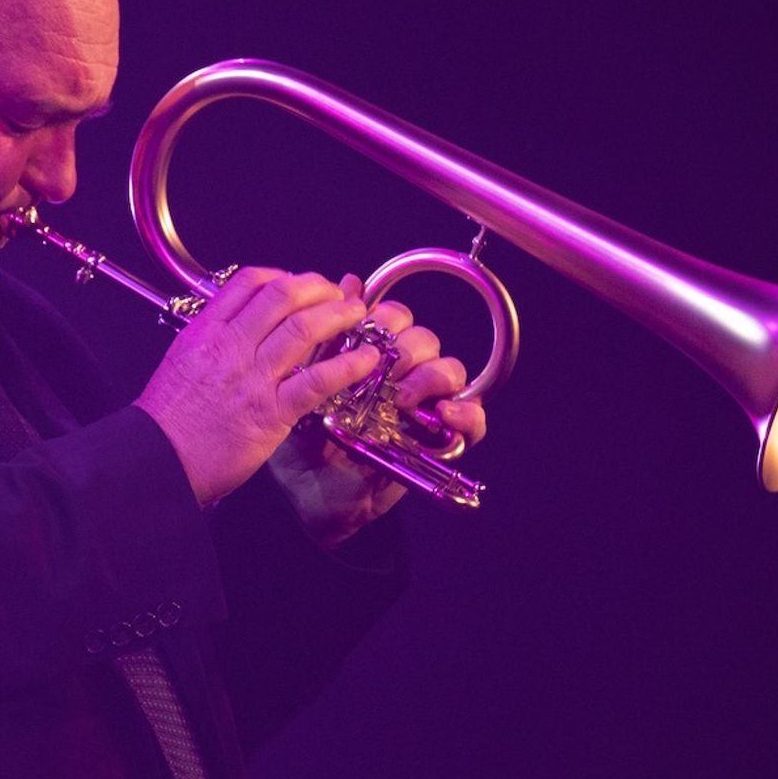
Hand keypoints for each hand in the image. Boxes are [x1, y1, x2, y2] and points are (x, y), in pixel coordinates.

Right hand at [132, 269, 380, 507]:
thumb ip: (210, 341)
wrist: (156, 460)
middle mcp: (230, 347)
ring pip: (303, 329)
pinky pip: (317, 380)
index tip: (298, 282)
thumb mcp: (180, 362)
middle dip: (318, 287)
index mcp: (206, 332)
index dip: (283, 276)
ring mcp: (252, 378)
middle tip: (336, 293)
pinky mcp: (271, 412)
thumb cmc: (167, 421)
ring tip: (356, 314)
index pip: (249, 283)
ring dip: (338, 315)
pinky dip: (348, 364)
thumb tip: (236, 329)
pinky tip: (366, 358)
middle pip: (283, 296)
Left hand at [266, 279, 491, 548]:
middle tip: (384, 367)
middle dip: (407, 344)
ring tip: (405, 397)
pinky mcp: (439, 441)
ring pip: (451, 369)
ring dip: (432, 375)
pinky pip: (473, 420)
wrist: (309, 497)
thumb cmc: (304, 442)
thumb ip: (326, 337)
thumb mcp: (305, 385)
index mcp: (371, 358)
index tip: (363, 327)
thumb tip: (349, 281)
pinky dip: (467, 414)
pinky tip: (446, 415)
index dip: (386, 315)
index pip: (395, 317)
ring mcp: (423, 408)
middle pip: (424, 338)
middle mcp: (401, 377)